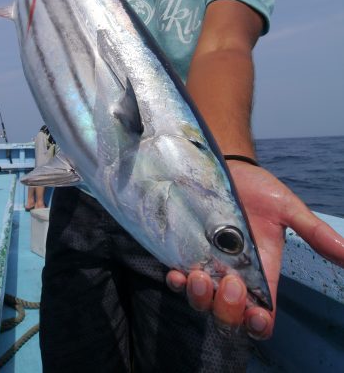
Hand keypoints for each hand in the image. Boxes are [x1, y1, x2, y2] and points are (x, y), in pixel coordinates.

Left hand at [166, 161, 343, 338]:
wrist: (225, 166)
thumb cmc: (258, 188)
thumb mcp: (286, 208)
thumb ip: (314, 233)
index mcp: (262, 271)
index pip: (261, 313)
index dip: (258, 324)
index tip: (256, 316)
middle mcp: (234, 275)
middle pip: (229, 313)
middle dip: (228, 309)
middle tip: (230, 283)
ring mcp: (208, 265)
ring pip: (203, 301)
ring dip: (201, 297)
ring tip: (199, 276)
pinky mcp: (186, 253)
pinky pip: (179, 279)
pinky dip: (177, 282)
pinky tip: (176, 274)